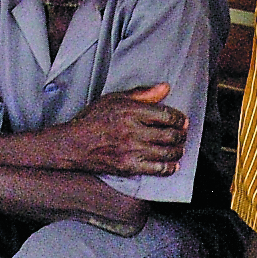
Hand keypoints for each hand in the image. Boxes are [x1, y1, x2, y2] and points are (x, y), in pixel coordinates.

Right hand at [58, 84, 186, 175]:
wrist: (73, 144)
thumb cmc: (93, 119)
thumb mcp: (114, 99)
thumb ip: (142, 94)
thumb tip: (165, 88)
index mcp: (131, 111)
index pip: (166, 115)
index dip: (179, 119)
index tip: (183, 121)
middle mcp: (133, 131)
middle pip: (170, 135)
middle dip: (181, 135)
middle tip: (182, 135)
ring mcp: (131, 150)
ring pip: (166, 152)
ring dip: (178, 151)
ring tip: (179, 149)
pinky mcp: (128, 167)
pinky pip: (156, 169)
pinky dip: (169, 168)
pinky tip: (172, 165)